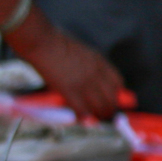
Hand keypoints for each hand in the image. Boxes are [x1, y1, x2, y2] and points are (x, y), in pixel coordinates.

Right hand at [4, 15, 123, 118]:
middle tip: (106, 114)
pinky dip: (84, 117)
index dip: (116, 93)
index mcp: (100, 62)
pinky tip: (82, 119)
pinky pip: (82, 109)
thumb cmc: (55, 42)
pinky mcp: (70, 90)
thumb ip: (88, 63)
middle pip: (111, 97)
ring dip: (99, 115)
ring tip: (96, 119)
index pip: (117, 82)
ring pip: (100, 106)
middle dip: (110, 107)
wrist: (43, 41)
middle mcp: (96, 74)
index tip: (113, 98)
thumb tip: (88, 75)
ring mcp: (84, 83)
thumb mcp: (80, 50)